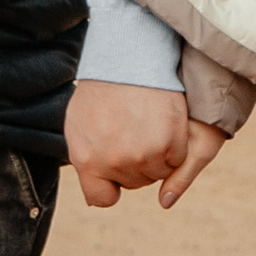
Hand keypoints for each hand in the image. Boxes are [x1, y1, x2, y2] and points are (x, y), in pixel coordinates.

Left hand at [63, 81, 229, 212]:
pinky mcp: (167, 144)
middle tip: (133, 132)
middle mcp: (113, 163)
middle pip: (134, 183)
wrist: (128, 57)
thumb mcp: (79, 124)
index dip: (111, 187)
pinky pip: (176, 161)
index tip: (115, 171)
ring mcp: (141, 156)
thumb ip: (86, 160)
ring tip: (149, 126)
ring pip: (157, 174)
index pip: (101, 198)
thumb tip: (98, 198)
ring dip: (158, 157)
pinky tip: (165, 123)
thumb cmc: (102, 90)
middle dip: (136, 165)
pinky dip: (175, 147)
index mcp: (87, 161)